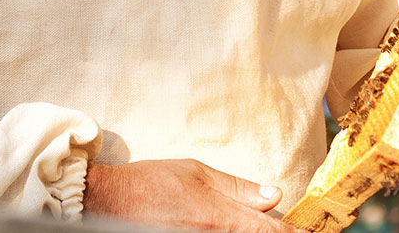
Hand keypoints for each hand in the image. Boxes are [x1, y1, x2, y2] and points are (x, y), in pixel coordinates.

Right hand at [83, 158, 295, 232]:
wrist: (112, 202)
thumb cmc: (154, 182)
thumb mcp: (198, 172)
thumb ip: (238, 187)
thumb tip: (274, 194)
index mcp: (219, 216)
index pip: (268, 231)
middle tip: (286, 228)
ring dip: (251, 232)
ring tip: (259, 224)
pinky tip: (235, 227)